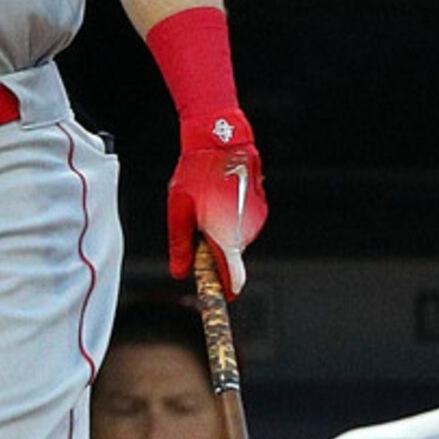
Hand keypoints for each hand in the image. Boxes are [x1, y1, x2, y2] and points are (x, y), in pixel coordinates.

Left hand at [167, 117, 265, 295]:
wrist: (222, 140)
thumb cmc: (196, 174)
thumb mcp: (178, 211)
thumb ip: (180, 245)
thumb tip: (179, 273)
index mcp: (225, 236)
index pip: (231, 275)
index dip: (227, 288)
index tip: (224, 298)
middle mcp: (246, 231)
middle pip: (229, 254)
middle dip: (212, 249)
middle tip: (195, 225)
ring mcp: (256, 219)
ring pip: (234, 237)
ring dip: (220, 230)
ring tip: (206, 204)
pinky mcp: (260, 207)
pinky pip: (242, 223)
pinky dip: (229, 218)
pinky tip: (218, 197)